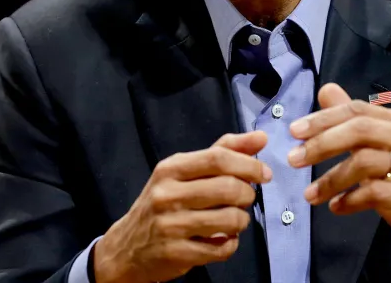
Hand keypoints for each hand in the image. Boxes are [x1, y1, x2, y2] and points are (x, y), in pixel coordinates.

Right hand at [93, 131, 271, 282]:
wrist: (126, 247)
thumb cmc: (163, 203)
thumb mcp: (184, 172)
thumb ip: (223, 152)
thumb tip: (261, 137)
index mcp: (171, 169)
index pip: (218, 158)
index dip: (249, 164)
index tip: (264, 173)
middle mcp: (167, 194)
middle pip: (228, 188)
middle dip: (248, 194)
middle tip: (246, 199)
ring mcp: (170, 225)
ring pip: (229, 219)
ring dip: (241, 221)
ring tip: (234, 220)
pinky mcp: (176, 253)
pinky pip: (221, 249)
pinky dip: (230, 244)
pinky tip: (222, 240)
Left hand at [288, 84, 390, 277]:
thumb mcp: (377, 153)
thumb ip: (353, 123)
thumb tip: (326, 90)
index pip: (358, 110)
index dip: (324, 119)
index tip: (294, 131)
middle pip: (361, 129)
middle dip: (322, 143)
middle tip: (294, 158)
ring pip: (365, 163)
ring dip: (331, 179)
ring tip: (310, 194)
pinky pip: (377, 193)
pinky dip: (350, 200)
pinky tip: (336, 207)